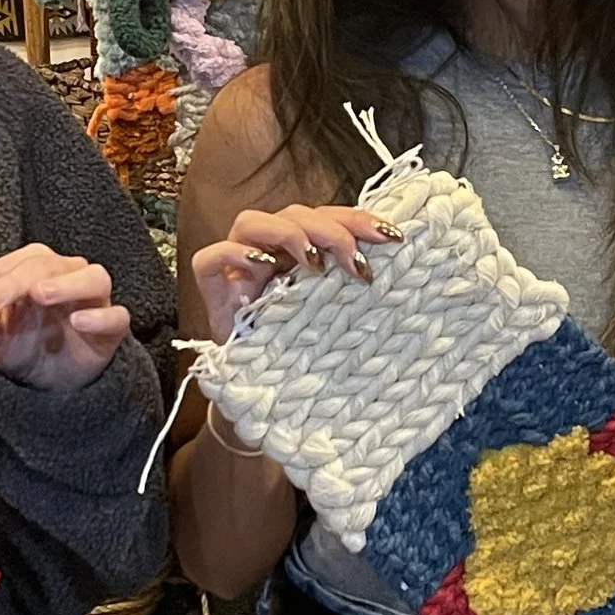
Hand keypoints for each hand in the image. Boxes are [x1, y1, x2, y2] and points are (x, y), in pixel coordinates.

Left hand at [0, 247, 131, 391]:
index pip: (3, 269)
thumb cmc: (24, 345)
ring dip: (65, 283)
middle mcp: (66, 274)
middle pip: (44, 265)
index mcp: (31, 270)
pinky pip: (116, 316)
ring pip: (90, 277)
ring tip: (40, 294)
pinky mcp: (112, 327)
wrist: (55, 382)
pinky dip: (100, 316)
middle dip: (13, 282)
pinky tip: (78, 322)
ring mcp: (93, 298)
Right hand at [188, 205, 398, 344]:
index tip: (392, 238)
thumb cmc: (305, 357)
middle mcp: (270, 254)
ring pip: (250, 221)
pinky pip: (208, 259)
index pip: (328, 218)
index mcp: (303, 253)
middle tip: (356, 264)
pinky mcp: (212, 294)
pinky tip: (263, 265)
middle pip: (294, 213)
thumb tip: (406, 271)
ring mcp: (237, 271)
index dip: (359, 220)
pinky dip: (235, 254)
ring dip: (289, 233)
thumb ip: (356, 289)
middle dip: (331, 230)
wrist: (266, 401)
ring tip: (315, 263)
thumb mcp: (339, 319)